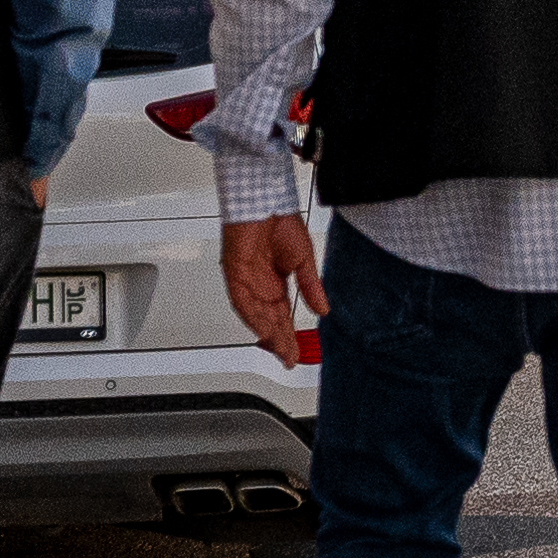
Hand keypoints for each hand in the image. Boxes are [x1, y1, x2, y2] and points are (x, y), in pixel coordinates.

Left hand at [222, 211, 326, 365]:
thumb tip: (323, 309)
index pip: (282, 316)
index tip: (295, 353)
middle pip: (269, 320)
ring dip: (267, 333)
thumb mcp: (305, 259)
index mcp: (276, 282)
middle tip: (288, 357)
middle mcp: (259, 285)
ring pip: (255, 315)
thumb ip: (311, 286)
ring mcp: (246, 281)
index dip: (288, 335)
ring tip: (279, 348)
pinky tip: (263, 328)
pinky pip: (242, 301)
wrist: (265, 200)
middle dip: (279, 341)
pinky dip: (252, 316)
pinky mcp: (234, 273)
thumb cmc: (281, 221)